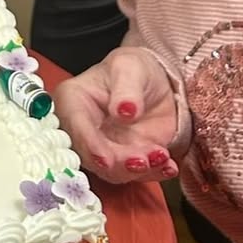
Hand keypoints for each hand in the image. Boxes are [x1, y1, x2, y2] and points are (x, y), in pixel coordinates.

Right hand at [52, 47, 179, 182]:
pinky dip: (154, 173)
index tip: (106, 160)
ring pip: (115, 170)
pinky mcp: (125, 160)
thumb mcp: (130, 68)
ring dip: (138, 169)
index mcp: (73, 102)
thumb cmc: (134, 69)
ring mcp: (104, 149)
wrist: (156, 82)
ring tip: (162, 157)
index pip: (76, 127)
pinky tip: (169, 167)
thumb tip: (124, 111)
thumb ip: (126, 89)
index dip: (90, 146)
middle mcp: (83, 130)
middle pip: (93, 156)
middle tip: (143, 161)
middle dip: (119, 163)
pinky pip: (137, 175)